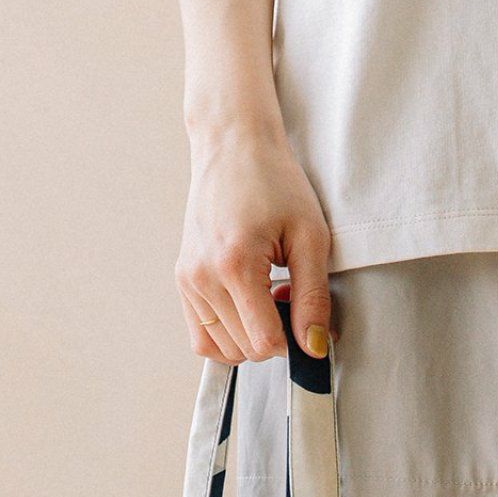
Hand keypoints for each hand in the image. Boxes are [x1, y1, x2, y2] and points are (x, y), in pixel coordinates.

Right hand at [176, 122, 331, 363]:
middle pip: (245, 349)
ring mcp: (188, 280)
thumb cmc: (273, 182)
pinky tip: (247, 305)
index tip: (305, 317)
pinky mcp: (183, 281)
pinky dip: (229, 335)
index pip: (264, 341)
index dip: (293, 340)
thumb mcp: (310, 237)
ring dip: (252, 335)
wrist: (232, 147)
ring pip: (223, 349)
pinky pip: (203, 338)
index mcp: (234, 264)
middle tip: (288, 295)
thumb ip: (314, 297)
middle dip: (274, 334)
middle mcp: (202, 277)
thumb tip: (315, 346)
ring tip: (267, 297)